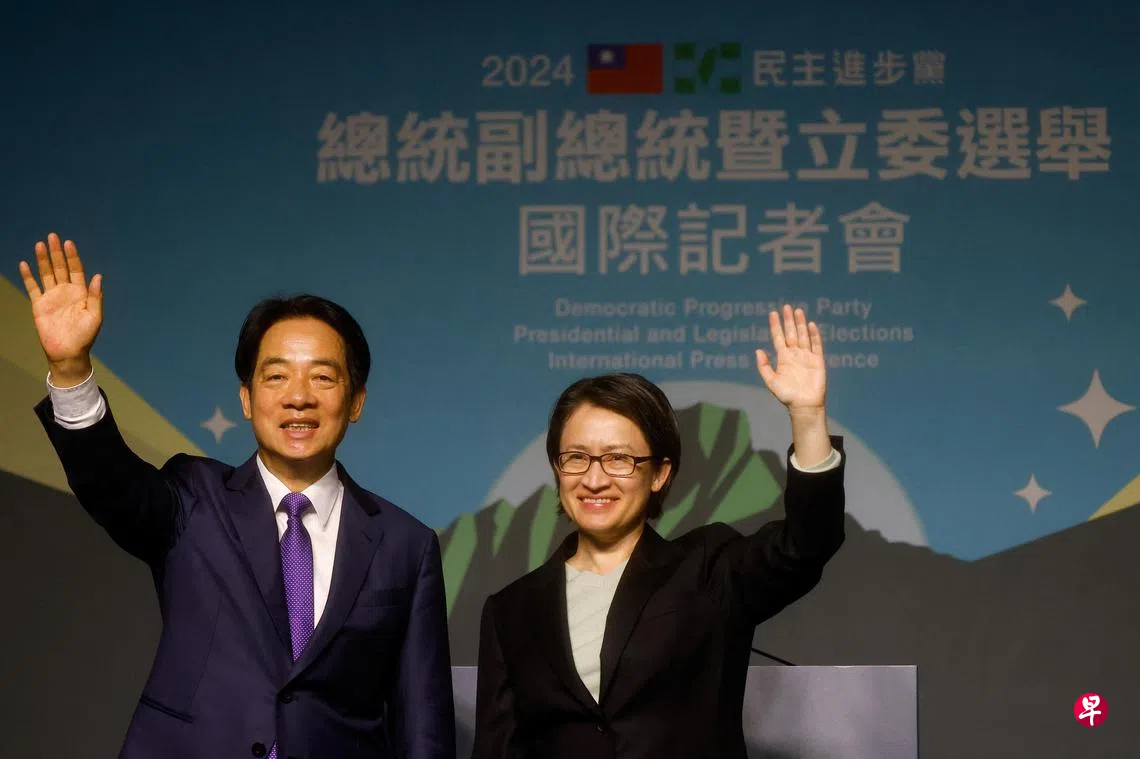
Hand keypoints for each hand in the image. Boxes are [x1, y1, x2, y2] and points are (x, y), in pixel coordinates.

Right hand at [18, 233, 102, 384]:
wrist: (68, 352)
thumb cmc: (85, 336)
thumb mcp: (94, 315)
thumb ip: (95, 296)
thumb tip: (97, 276)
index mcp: (81, 292)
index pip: (76, 270)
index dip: (72, 256)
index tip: (68, 243)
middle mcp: (66, 291)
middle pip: (60, 267)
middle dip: (57, 252)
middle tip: (52, 236)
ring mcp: (52, 297)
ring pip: (46, 274)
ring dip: (43, 259)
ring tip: (40, 244)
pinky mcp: (39, 305)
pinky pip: (32, 287)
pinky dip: (28, 276)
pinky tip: (25, 264)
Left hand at [755, 305, 825, 412]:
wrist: (804, 405)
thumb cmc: (787, 395)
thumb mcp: (771, 381)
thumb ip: (764, 367)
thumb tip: (758, 350)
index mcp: (783, 358)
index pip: (778, 338)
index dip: (776, 326)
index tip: (773, 313)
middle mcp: (794, 355)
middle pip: (791, 333)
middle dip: (788, 321)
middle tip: (786, 307)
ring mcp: (806, 356)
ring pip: (803, 336)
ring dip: (800, 324)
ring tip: (798, 310)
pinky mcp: (818, 361)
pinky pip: (816, 345)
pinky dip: (814, 335)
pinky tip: (811, 325)